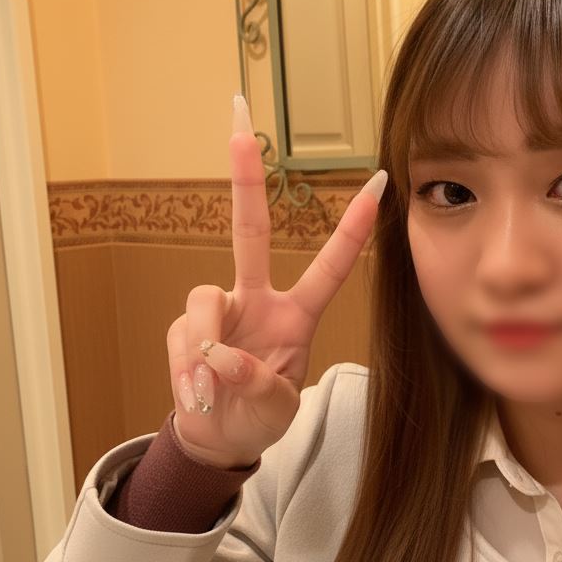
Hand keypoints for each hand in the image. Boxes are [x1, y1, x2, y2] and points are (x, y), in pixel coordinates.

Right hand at [165, 95, 387, 467]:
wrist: (216, 436)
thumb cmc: (258, 416)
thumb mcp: (277, 409)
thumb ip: (258, 385)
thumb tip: (220, 354)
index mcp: (296, 315)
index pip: (329, 267)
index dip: (351, 229)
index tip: (378, 182)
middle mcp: (257, 300)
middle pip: (250, 233)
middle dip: (244, 180)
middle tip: (239, 125)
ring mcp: (219, 312)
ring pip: (204, 299)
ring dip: (205, 346)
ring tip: (212, 391)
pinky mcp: (184, 329)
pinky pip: (182, 337)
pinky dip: (187, 370)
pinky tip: (198, 395)